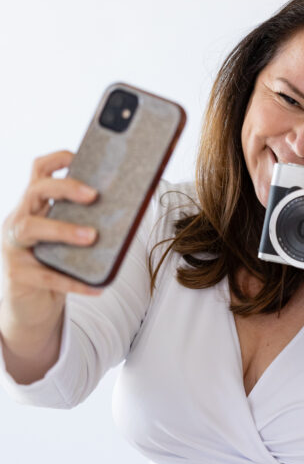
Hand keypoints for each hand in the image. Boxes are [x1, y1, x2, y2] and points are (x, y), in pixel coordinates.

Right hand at [1, 150, 100, 338]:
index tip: (80, 155)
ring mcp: (13, 247)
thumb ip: (88, 225)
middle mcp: (19, 220)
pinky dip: (74, 281)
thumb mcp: (71, 242)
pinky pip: (48, 276)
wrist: (31, 308)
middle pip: (36, 190)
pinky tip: (97, 287)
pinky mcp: (18, 275)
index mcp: (34, 207)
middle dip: (65, 188)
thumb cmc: (56, 267)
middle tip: (94, 195)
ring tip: (92, 236)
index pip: (39, 171)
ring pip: (31, 228)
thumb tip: (129, 213)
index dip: (58, 159)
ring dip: (63, 229)